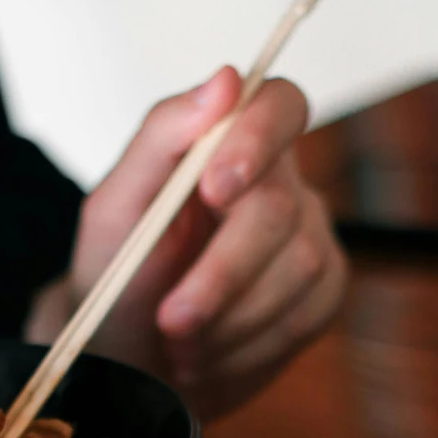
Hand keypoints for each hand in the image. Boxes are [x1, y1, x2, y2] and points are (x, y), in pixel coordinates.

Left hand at [25, 66, 346, 421]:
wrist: (128, 358)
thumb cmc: (117, 275)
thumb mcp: (115, 208)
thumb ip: (162, 137)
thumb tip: (225, 79)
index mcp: (228, 145)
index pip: (278, 105)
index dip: (257, 140)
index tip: (213, 189)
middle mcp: (280, 182)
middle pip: (278, 208)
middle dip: (221, 273)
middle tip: (171, 319)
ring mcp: (309, 238)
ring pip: (300, 267)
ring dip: (229, 319)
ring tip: (180, 343)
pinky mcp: (322, 294)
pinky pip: (307, 315)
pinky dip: (249, 346)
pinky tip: (211, 355)